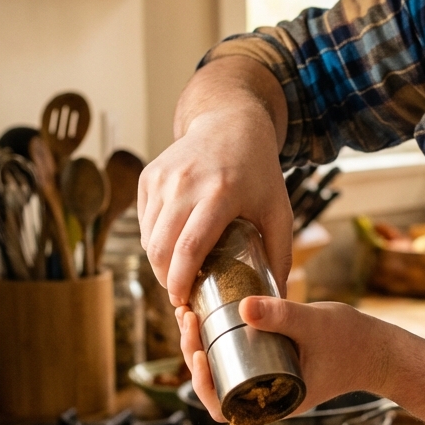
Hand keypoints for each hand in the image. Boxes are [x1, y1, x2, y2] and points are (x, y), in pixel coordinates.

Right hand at [139, 100, 292, 307]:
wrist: (231, 123)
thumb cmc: (259, 172)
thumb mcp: (278, 209)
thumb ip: (281, 253)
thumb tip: (280, 297)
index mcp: (219, 194)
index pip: (190, 247)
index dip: (181, 280)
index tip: (182, 301)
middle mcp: (185, 184)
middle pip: (161, 247)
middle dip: (165, 278)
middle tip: (181, 294)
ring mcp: (163, 178)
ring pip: (148, 236)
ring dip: (158, 262)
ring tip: (177, 274)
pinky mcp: (149, 176)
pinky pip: (144, 221)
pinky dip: (153, 240)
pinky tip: (173, 246)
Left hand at [177, 296, 390, 421]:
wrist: (377, 348)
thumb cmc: (351, 343)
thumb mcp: (313, 325)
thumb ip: (282, 316)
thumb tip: (243, 306)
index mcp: (270, 403)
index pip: (220, 406)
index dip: (200, 382)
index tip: (198, 349)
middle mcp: (263, 395)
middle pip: (213, 384)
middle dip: (194, 351)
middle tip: (187, 317)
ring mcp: (265, 379)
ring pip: (221, 369)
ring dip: (201, 342)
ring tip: (190, 310)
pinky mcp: (270, 363)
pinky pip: (235, 357)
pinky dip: (217, 338)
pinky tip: (208, 313)